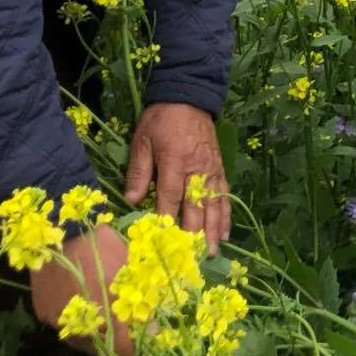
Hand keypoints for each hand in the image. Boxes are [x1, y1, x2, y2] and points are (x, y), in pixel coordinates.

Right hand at [29, 224, 135, 355]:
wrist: (59, 228)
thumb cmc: (104, 246)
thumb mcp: (133, 269)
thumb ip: (145, 303)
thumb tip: (155, 333)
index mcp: (107, 317)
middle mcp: (81, 327)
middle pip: (103, 353)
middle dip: (118, 352)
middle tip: (131, 346)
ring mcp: (60, 323)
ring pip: (83, 343)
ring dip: (98, 339)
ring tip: (110, 327)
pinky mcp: (44, 314)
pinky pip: (67, 328)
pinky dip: (80, 324)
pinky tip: (87, 308)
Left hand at [125, 102, 230, 252]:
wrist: (188, 97)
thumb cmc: (160, 121)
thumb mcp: (142, 141)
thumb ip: (138, 171)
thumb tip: (130, 200)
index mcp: (174, 162)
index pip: (170, 197)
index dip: (168, 220)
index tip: (165, 242)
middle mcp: (196, 169)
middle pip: (196, 206)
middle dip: (195, 233)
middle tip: (193, 258)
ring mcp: (211, 170)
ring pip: (214, 204)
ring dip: (214, 229)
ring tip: (213, 251)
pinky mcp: (219, 168)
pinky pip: (224, 195)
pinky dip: (226, 214)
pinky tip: (225, 231)